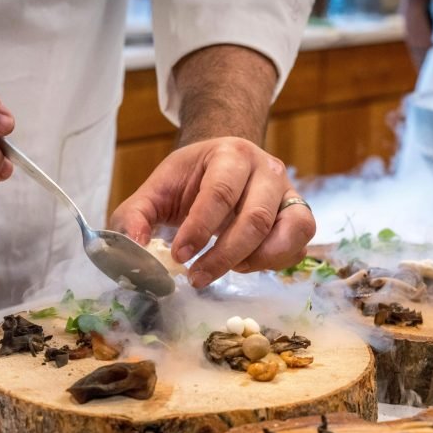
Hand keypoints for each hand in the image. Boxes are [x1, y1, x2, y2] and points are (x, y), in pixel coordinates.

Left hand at [110, 137, 315, 287]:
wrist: (226, 164)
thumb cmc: (191, 180)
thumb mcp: (157, 190)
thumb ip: (136, 216)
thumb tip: (133, 249)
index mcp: (231, 154)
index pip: (219, 193)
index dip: (199, 229)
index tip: (179, 257)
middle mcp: (267, 170)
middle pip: (255, 218)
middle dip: (224, 256)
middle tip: (197, 278)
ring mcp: (289, 192)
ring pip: (288, 232)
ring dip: (255, 261)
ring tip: (228, 269)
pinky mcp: (300, 215)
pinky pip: (298, 246)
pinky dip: (274, 263)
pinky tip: (246, 264)